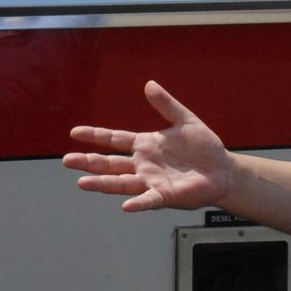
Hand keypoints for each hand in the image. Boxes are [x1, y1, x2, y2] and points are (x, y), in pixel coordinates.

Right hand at [63, 81, 234, 212]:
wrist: (223, 170)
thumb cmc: (205, 148)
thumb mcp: (185, 120)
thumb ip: (166, 104)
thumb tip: (149, 84)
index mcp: (145, 145)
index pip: (114, 140)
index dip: (95, 136)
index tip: (75, 132)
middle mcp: (143, 165)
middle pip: (109, 163)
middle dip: (88, 162)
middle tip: (67, 160)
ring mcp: (152, 181)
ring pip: (121, 183)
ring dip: (102, 183)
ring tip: (82, 183)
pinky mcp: (165, 195)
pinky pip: (149, 200)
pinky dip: (138, 203)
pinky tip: (126, 206)